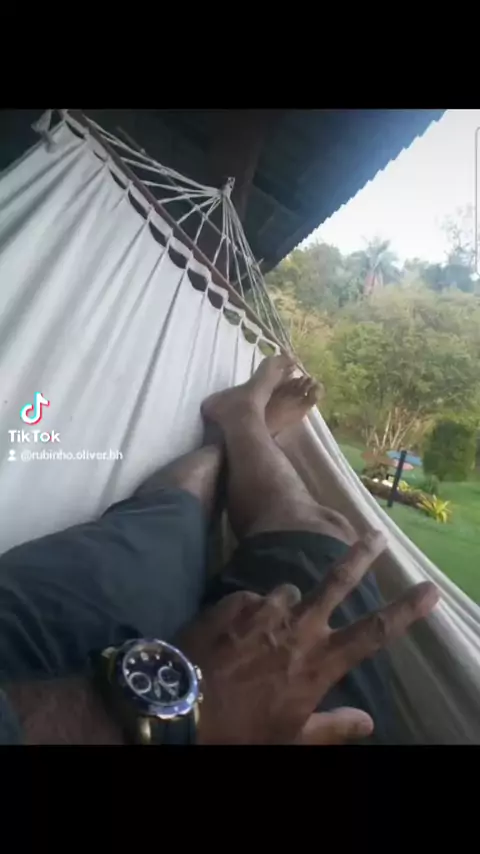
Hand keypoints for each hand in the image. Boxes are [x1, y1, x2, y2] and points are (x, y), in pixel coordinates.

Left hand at [179, 532, 438, 744]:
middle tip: (377, 535)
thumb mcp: (292, 739)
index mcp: (319, 662)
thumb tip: (369, 721)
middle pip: (339, 581)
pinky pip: (254, 599)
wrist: (180, 708)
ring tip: (267, 631)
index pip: (376, 632)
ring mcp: (264, 609)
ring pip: (289, 592)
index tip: (430, 590)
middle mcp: (298, 627)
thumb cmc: (242, 729)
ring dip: (287, 606)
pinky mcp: (234, 600)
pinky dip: (253, 612)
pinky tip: (236, 633)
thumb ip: (333, 727)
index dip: (407, 610)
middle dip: (362, 555)